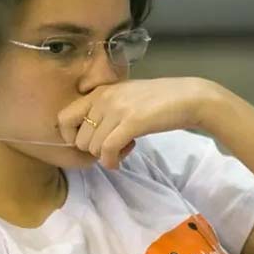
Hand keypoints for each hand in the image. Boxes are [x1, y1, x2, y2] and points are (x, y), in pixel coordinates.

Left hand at [57, 78, 221, 168]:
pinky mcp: (131, 122)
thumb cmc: (160, 100)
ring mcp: (117, 110)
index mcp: (99, 92)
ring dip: (106, 156)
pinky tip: (119, 162)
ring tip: (124, 149)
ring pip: (93, 147)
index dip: (72, 137)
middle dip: (94, 150)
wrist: (189, 98)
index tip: (90, 143)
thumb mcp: (126, 97)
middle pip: (80, 139)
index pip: (63, 118)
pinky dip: (111, 162)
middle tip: (114, 147)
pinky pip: (108, 150)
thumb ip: (106, 109)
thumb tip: (89, 134)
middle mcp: (103, 98)